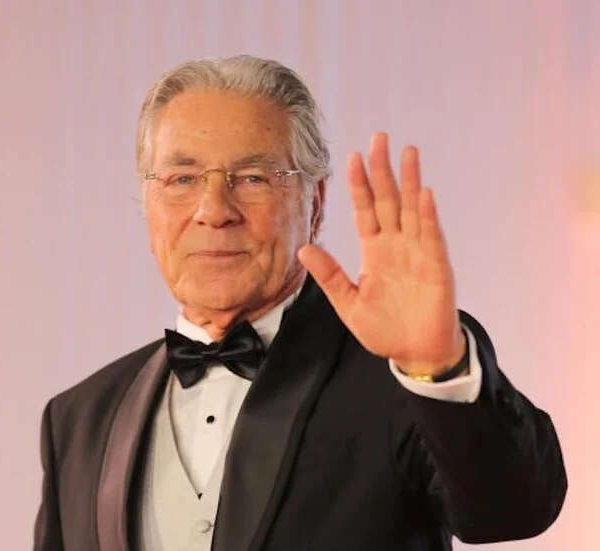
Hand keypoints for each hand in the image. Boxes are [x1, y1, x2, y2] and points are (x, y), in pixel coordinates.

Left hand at [298, 133, 464, 376]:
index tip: (351, 157)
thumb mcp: (348, 302)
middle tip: (378, 138)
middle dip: (383, 170)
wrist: (414, 353)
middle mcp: (396, 245)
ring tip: (407, 152)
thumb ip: (329, 274)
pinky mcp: (437, 267)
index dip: (359, 185)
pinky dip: (427, 216)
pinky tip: (422, 194)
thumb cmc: (384, 328)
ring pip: (412, 209)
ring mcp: (418, 252)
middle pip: (388, 200)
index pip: (364, 210)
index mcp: (374, 251)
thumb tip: (304, 247)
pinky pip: (431, 237)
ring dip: (410, 181)